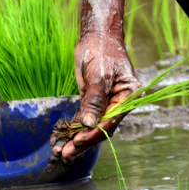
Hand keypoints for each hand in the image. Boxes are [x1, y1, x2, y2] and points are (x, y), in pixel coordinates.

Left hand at [53, 31, 140, 159]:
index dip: (92, 134)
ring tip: (60, 150)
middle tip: (65, 154)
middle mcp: (120, 103)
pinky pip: (86, 119)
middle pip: (101, 128)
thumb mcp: (98, 75)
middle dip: (82, 142)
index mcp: (128, 97)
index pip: (110, 122)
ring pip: (92, 126)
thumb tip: (89, 124)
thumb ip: (94, 100)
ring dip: (76, 138)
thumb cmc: (101, 50)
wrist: (97, 35)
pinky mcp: (95, 102)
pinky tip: (61, 137)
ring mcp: (107, 104)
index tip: (76, 142)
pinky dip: (74, 128)